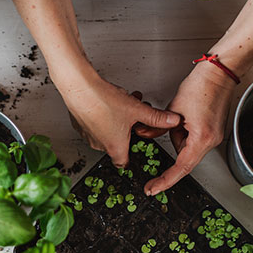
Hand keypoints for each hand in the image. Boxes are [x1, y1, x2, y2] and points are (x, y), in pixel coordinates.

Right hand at [54, 66, 180, 167]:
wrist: (80, 89)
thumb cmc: (103, 101)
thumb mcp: (137, 109)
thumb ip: (157, 117)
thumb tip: (172, 121)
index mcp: (115, 147)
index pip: (124, 163)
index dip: (132, 156)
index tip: (136, 149)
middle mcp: (99, 145)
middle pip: (118, 144)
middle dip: (128, 130)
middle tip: (133, 117)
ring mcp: (88, 136)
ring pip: (107, 133)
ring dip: (117, 121)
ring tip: (122, 105)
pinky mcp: (80, 126)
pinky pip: (94, 125)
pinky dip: (102, 117)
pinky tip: (106, 103)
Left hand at [140, 62, 236, 195]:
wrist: (219, 73)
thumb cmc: (201, 86)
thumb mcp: (172, 109)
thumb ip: (157, 126)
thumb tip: (144, 134)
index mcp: (202, 138)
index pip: (181, 168)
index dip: (165, 180)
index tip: (153, 189)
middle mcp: (211, 141)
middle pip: (184, 157)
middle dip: (172, 144)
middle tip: (167, 135)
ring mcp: (214, 137)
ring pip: (187, 147)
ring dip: (178, 135)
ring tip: (183, 113)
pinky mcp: (213, 131)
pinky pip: (193, 140)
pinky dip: (184, 132)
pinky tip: (185, 116)